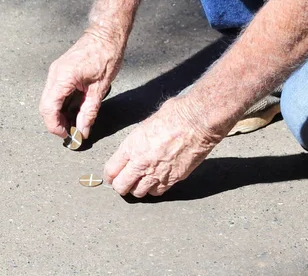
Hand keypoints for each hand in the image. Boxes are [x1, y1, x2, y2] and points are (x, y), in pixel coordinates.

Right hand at [40, 28, 123, 137]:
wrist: (106, 34)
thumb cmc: (106, 56)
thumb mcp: (100, 88)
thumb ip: (89, 111)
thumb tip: (83, 131)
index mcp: (62, 77)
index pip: (48, 109)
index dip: (55, 126)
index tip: (67, 136)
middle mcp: (54, 74)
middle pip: (45, 106)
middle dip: (56, 123)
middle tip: (72, 133)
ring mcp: (56, 72)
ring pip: (49, 100)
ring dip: (59, 114)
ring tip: (76, 123)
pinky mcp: (61, 71)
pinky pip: (55, 92)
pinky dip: (62, 104)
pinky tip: (75, 111)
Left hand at [103, 98, 222, 196]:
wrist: (198, 122)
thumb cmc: (175, 114)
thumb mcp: (147, 123)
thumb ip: (138, 139)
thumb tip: (137, 144)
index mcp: (131, 146)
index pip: (111, 170)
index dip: (109, 175)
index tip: (111, 175)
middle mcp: (141, 163)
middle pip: (121, 186)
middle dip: (121, 186)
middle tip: (124, 182)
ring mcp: (157, 173)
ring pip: (139, 192)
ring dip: (138, 188)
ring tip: (141, 182)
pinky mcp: (173, 179)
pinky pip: (158, 192)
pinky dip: (155, 189)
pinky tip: (157, 181)